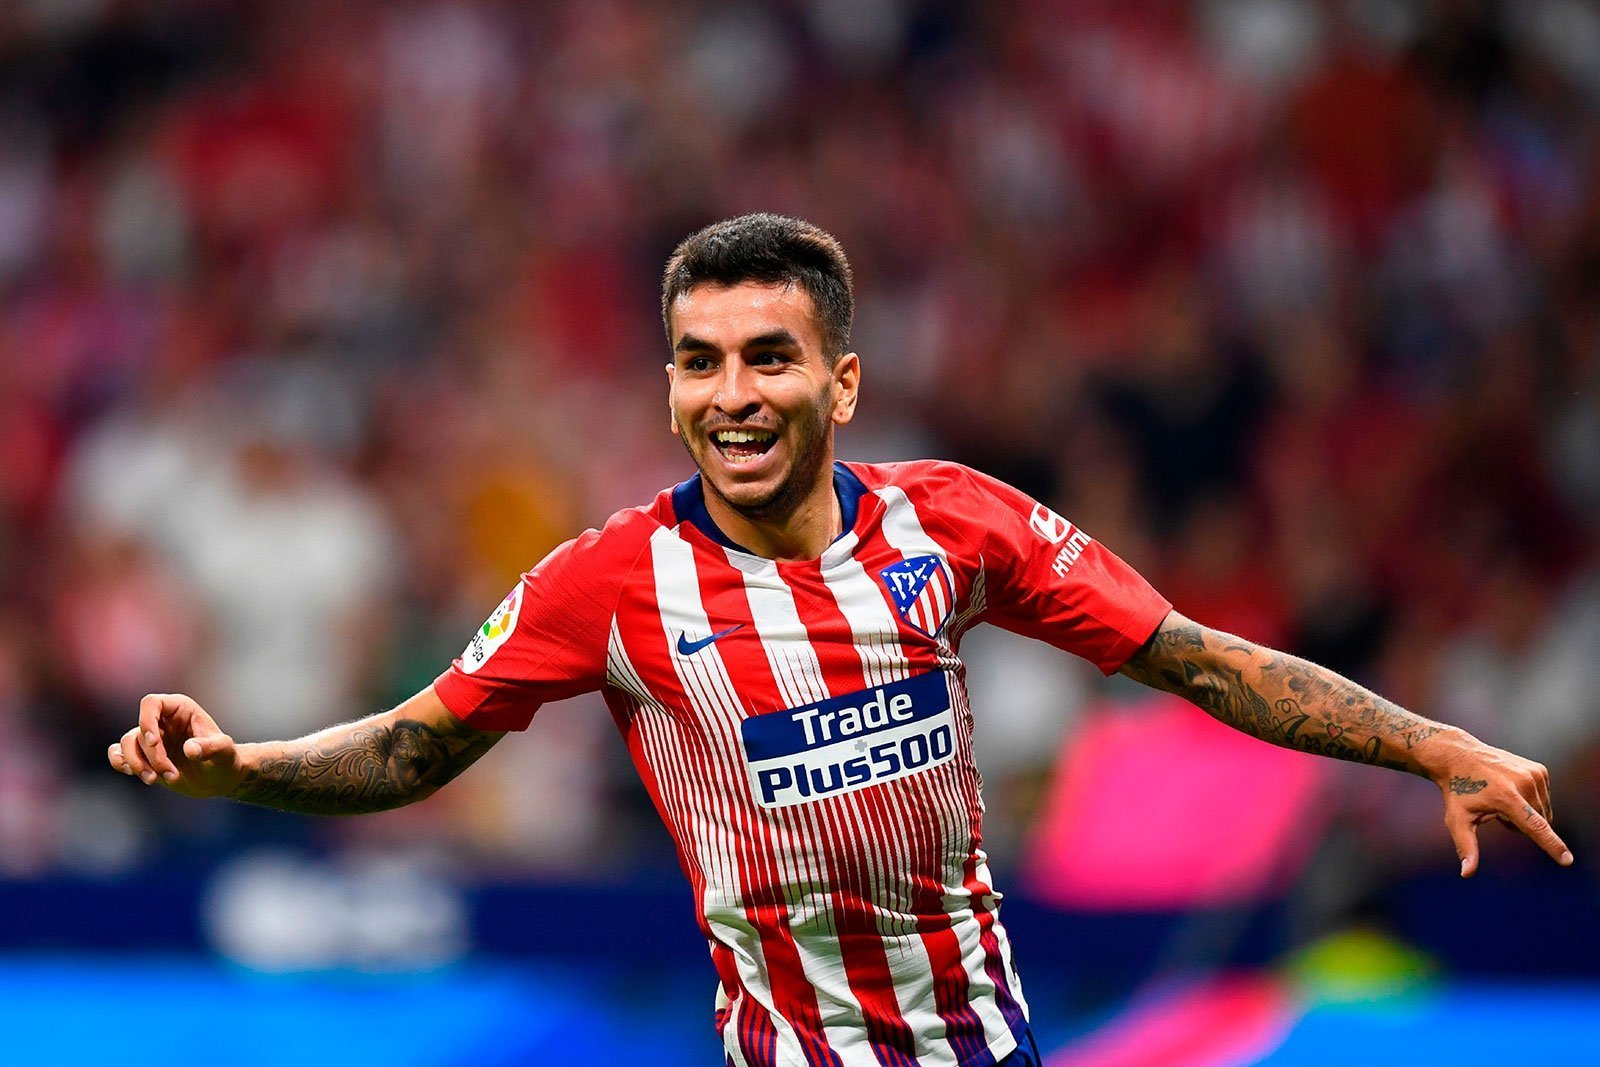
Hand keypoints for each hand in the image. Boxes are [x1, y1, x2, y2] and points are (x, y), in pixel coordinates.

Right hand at [107, 693, 243, 799]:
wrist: (220, 778)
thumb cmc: (226, 759)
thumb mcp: (225, 752)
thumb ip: (211, 748)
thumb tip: (190, 749)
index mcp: (181, 709)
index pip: (151, 703)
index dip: (147, 720)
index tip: (154, 743)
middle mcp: (163, 721)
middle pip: (139, 731)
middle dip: (151, 756)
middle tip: (170, 774)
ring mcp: (152, 738)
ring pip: (127, 744)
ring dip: (137, 765)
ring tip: (156, 780)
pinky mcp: (144, 756)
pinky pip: (119, 753)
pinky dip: (120, 762)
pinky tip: (130, 772)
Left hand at [1436, 740, 1572, 876]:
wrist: (1459, 756)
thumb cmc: (1457, 791)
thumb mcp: (1457, 820)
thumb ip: (1466, 847)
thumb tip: (1466, 874)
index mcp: (1506, 797)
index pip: (1535, 826)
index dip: (1552, 845)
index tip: (1567, 860)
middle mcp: (1524, 783)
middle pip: (1539, 824)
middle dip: (1521, 826)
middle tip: (1496, 812)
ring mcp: (1534, 774)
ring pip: (1544, 812)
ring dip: (1527, 814)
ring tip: (1501, 798)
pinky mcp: (1540, 770)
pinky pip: (1545, 798)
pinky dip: (1531, 801)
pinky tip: (1511, 790)